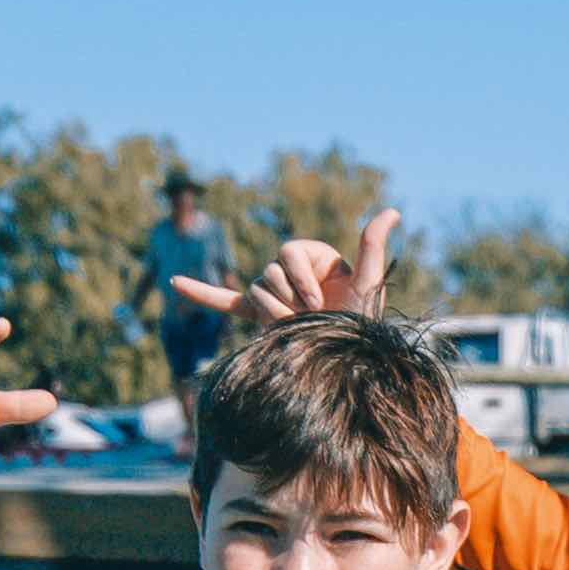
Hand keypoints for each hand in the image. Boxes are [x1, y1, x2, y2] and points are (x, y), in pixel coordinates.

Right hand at [183, 206, 403, 328]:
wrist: (346, 359)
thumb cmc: (360, 320)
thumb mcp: (368, 282)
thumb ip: (373, 245)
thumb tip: (393, 211)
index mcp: (309, 257)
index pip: (287, 253)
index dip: (299, 278)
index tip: (319, 301)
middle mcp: (287, 273)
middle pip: (267, 273)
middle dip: (288, 298)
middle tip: (310, 319)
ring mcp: (271, 294)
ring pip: (254, 293)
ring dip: (274, 314)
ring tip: (296, 329)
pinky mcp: (257, 316)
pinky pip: (226, 301)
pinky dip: (201, 292)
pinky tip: (175, 283)